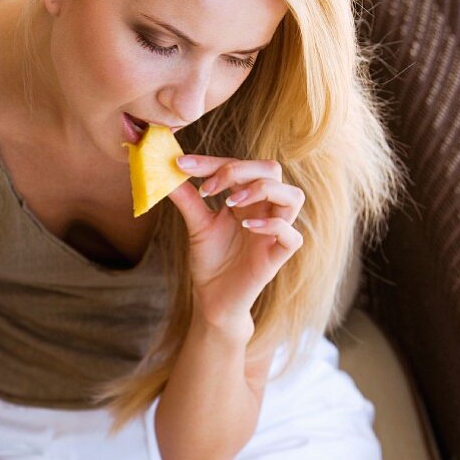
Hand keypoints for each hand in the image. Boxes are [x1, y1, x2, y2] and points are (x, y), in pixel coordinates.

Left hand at [168, 154, 304, 332]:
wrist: (212, 297)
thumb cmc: (209, 259)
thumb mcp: (196, 224)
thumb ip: (187, 198)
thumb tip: (166, 170)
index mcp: (247, 197)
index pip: (239, 165)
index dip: (212, 162)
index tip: (182, 164)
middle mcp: (265, 209)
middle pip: (271, 170)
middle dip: (240, 170)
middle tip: (208, 187)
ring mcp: (275, 232)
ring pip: (293, 196)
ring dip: (263, 191)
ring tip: (231, 202)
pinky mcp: (278, 256)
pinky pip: (292, 235)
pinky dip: (273, 226)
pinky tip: (247, 226)